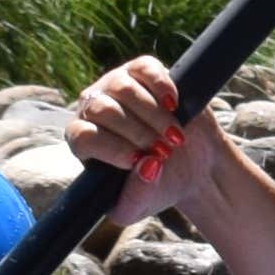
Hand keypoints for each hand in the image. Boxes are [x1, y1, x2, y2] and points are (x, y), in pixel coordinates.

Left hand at [68, 55, 254, 221]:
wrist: (191, 164)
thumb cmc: (157, 186)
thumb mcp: (141, 207)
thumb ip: (135, 198)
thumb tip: (146, 166)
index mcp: (82, 141)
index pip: (83, 135)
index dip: (111, 147)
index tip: (139, 161)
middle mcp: (93, 109)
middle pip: (102, 109)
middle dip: (137, 133)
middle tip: (164, 152)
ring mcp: (115, 85)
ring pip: (122, 87)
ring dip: (153, 115)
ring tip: (175, 137)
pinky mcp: (141, 71)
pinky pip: (144, 67)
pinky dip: (161, 86)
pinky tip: (174, 105)